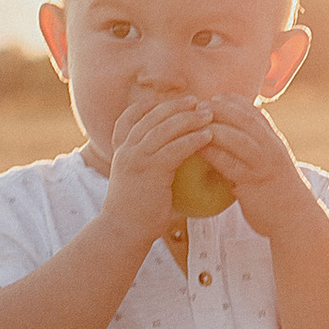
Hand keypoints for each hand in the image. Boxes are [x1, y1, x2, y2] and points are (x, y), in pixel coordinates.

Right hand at [97, 90, 218, 245]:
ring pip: (164, 129)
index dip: (150, 105)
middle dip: (176, 106)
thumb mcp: (135, 178)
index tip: (170, 99)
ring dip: (189, 118)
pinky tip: (208, 135)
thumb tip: (168, 152)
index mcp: (120, 149)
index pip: (130, 117)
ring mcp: (136, 158)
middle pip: (151, 117)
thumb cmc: (135, 207)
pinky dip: (193, 139)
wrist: (124, 229)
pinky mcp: (149, 171)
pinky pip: (175, 149)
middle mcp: (125, 149)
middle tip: (198, 101)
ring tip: (208, 114)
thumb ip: (146, 161)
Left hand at [195, 97, 319, 241]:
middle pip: (245, 119)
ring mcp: (263, 164)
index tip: (216, 97)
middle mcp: (271, 148)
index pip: (255, 112)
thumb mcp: (271, 165)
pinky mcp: (253, 182)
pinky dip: (211, 153)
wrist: (295, 218)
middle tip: (199, 106)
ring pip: (237, 138)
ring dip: (214, 128)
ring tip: (193, 124)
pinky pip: (228, 163)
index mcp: (275, 142)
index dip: (234, 102)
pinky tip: (196, 149)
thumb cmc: (278, 193)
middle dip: (221, 109)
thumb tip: (232, 142)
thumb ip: (256, 151)